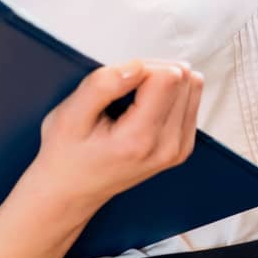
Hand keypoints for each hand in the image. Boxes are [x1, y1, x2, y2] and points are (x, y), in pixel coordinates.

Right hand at [25, 58, 204, 215]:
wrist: (70, 191)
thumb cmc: (66, 154)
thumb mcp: (70, 115)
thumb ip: (103, 84)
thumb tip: (138, 66)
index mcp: (140, 139)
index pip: (168, 76)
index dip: (141, 68)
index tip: (118, 84)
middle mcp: (167, 146)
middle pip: (183, 79)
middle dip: (153, 73)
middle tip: (122, 93)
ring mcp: (178, 149)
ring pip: (191, 87)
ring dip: (162, 83)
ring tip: (131, 101)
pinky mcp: (182, 147)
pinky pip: (190, 101)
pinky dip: (168, 96)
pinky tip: (143, 109)